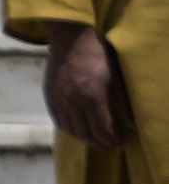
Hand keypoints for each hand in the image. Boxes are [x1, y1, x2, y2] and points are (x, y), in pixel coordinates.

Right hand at [58, 28, 136, 151]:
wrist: (70, 37)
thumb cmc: (98, 55)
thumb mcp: (116, 78)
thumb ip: (123, 105)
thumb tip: (133, 127)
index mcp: (91, 97)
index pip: (102, 131)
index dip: (112, 142)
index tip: (120, 144)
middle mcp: (72, 102)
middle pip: (85, 134)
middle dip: (99, 144)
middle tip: (110, 146)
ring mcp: (58, 99)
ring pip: (70, 130)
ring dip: (84, 138)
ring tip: (95, 139)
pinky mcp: (49, 95)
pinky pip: (58, 120)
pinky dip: (69, 129)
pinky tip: (78, 128)